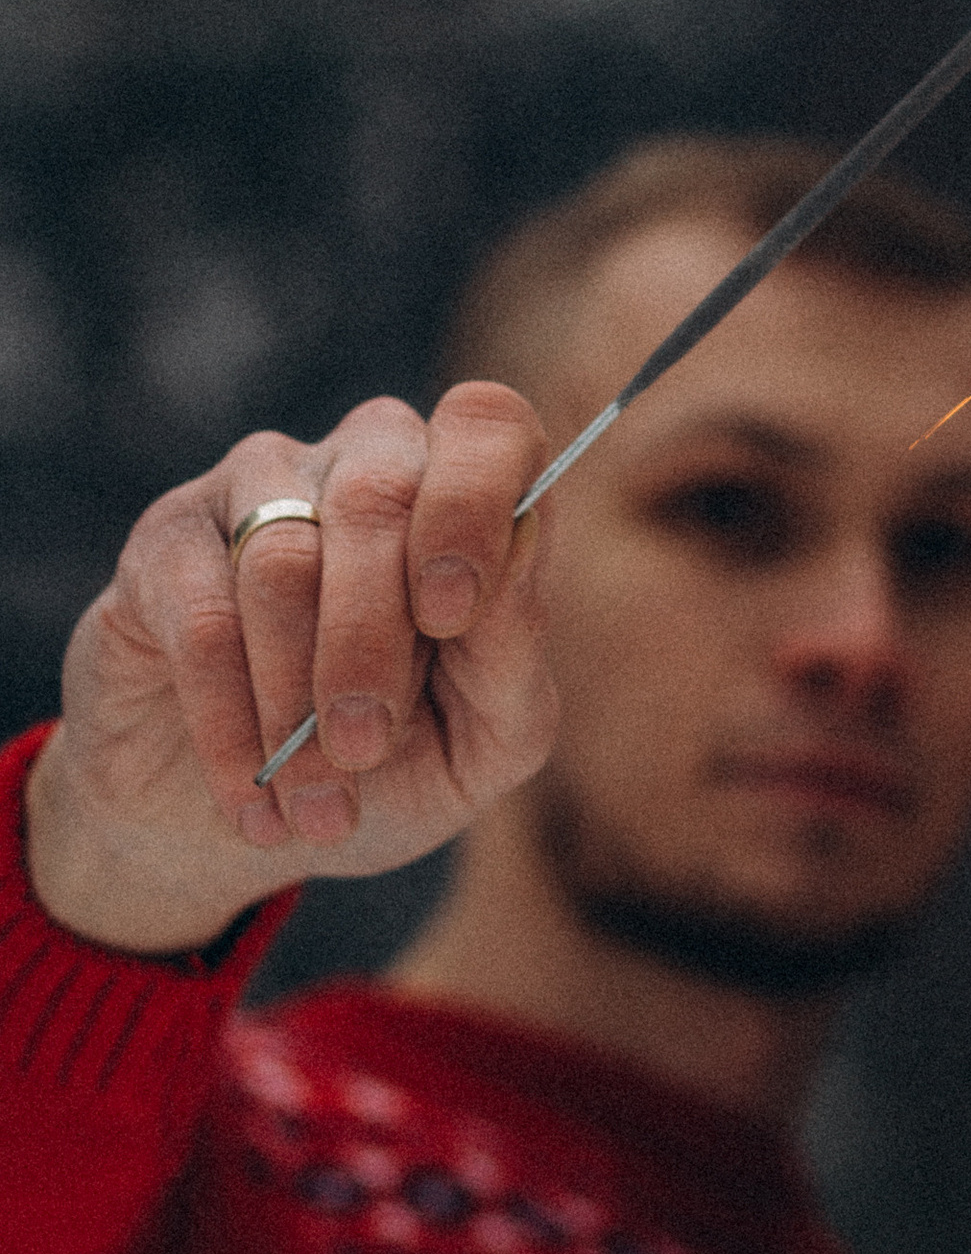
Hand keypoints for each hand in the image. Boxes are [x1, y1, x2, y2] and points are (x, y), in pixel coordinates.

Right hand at [25, 385, 555, 955]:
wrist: (244, 827)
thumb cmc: (390, 767)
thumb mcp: (485, 739)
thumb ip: (514, 651)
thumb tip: (520, 544)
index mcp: (465, 497)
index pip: (489, 426)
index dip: (472, 503)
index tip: (449, 616)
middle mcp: (367, 461)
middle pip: (378, 496)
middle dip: (371, 642)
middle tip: (363, 750)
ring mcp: (260, 485)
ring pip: (283, 558)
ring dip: (294, 702)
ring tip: (312, 803)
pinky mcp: (167, 539)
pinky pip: (201, 613)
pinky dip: (229, 719)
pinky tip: (250, 792)